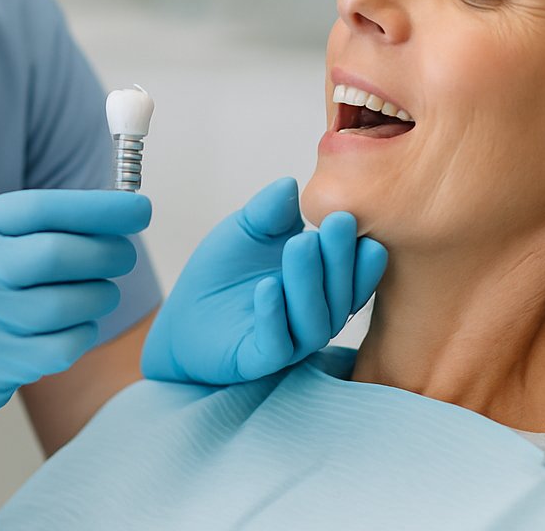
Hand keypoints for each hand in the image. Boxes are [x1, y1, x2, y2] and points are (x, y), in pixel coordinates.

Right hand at [0, 188, 150, 489]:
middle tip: (123, 255)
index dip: (96, 207)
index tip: (138, 208)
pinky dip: (79, 335)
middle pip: (56, 255)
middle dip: (105, 252)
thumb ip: (25, 233)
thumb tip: (111, 217)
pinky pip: (55, 350)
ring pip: (63, 307)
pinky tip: (75, 329)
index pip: (37, 208)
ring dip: (97, 296)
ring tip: (98, 293)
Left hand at [142, 176, 386, 385]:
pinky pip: (275, 344)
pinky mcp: (259, 360)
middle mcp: (316, 316)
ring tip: (299, 244)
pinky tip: (267, 286)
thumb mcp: (246, 230)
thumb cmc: (225, 270)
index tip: (352, 217)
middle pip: (339, 294)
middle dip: (340, 258)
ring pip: (314, 320)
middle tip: (336, 223)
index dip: (359, 249)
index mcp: (324, 285)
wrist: (185, 314)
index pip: (353, 271)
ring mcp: (291, 342)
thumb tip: (289, 185)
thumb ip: (268, 212)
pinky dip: (273, 314)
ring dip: (308, 281)